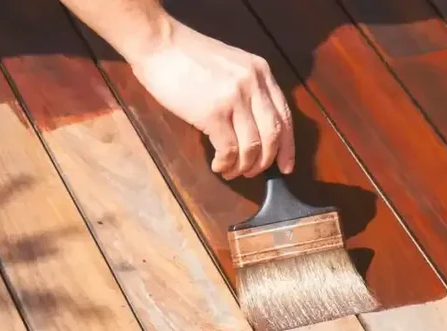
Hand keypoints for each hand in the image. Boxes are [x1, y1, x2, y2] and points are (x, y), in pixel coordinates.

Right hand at [129, 20, 294, 178]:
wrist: (158, 42)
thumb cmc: (188, 56)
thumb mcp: (232, 65)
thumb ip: (249, 90)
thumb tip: (256, 128)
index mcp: (261, 73)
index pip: (285, 117)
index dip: (288, 147)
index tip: (286, 167)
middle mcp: (254, 85)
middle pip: (273, 136)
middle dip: (265, 162)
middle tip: (253, 173)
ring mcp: (235, 99)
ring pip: (252, 147)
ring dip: (244, 167)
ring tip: (232, 172)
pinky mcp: (213, 113)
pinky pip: (229, 150)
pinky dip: (226, 164)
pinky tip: (218, 166)